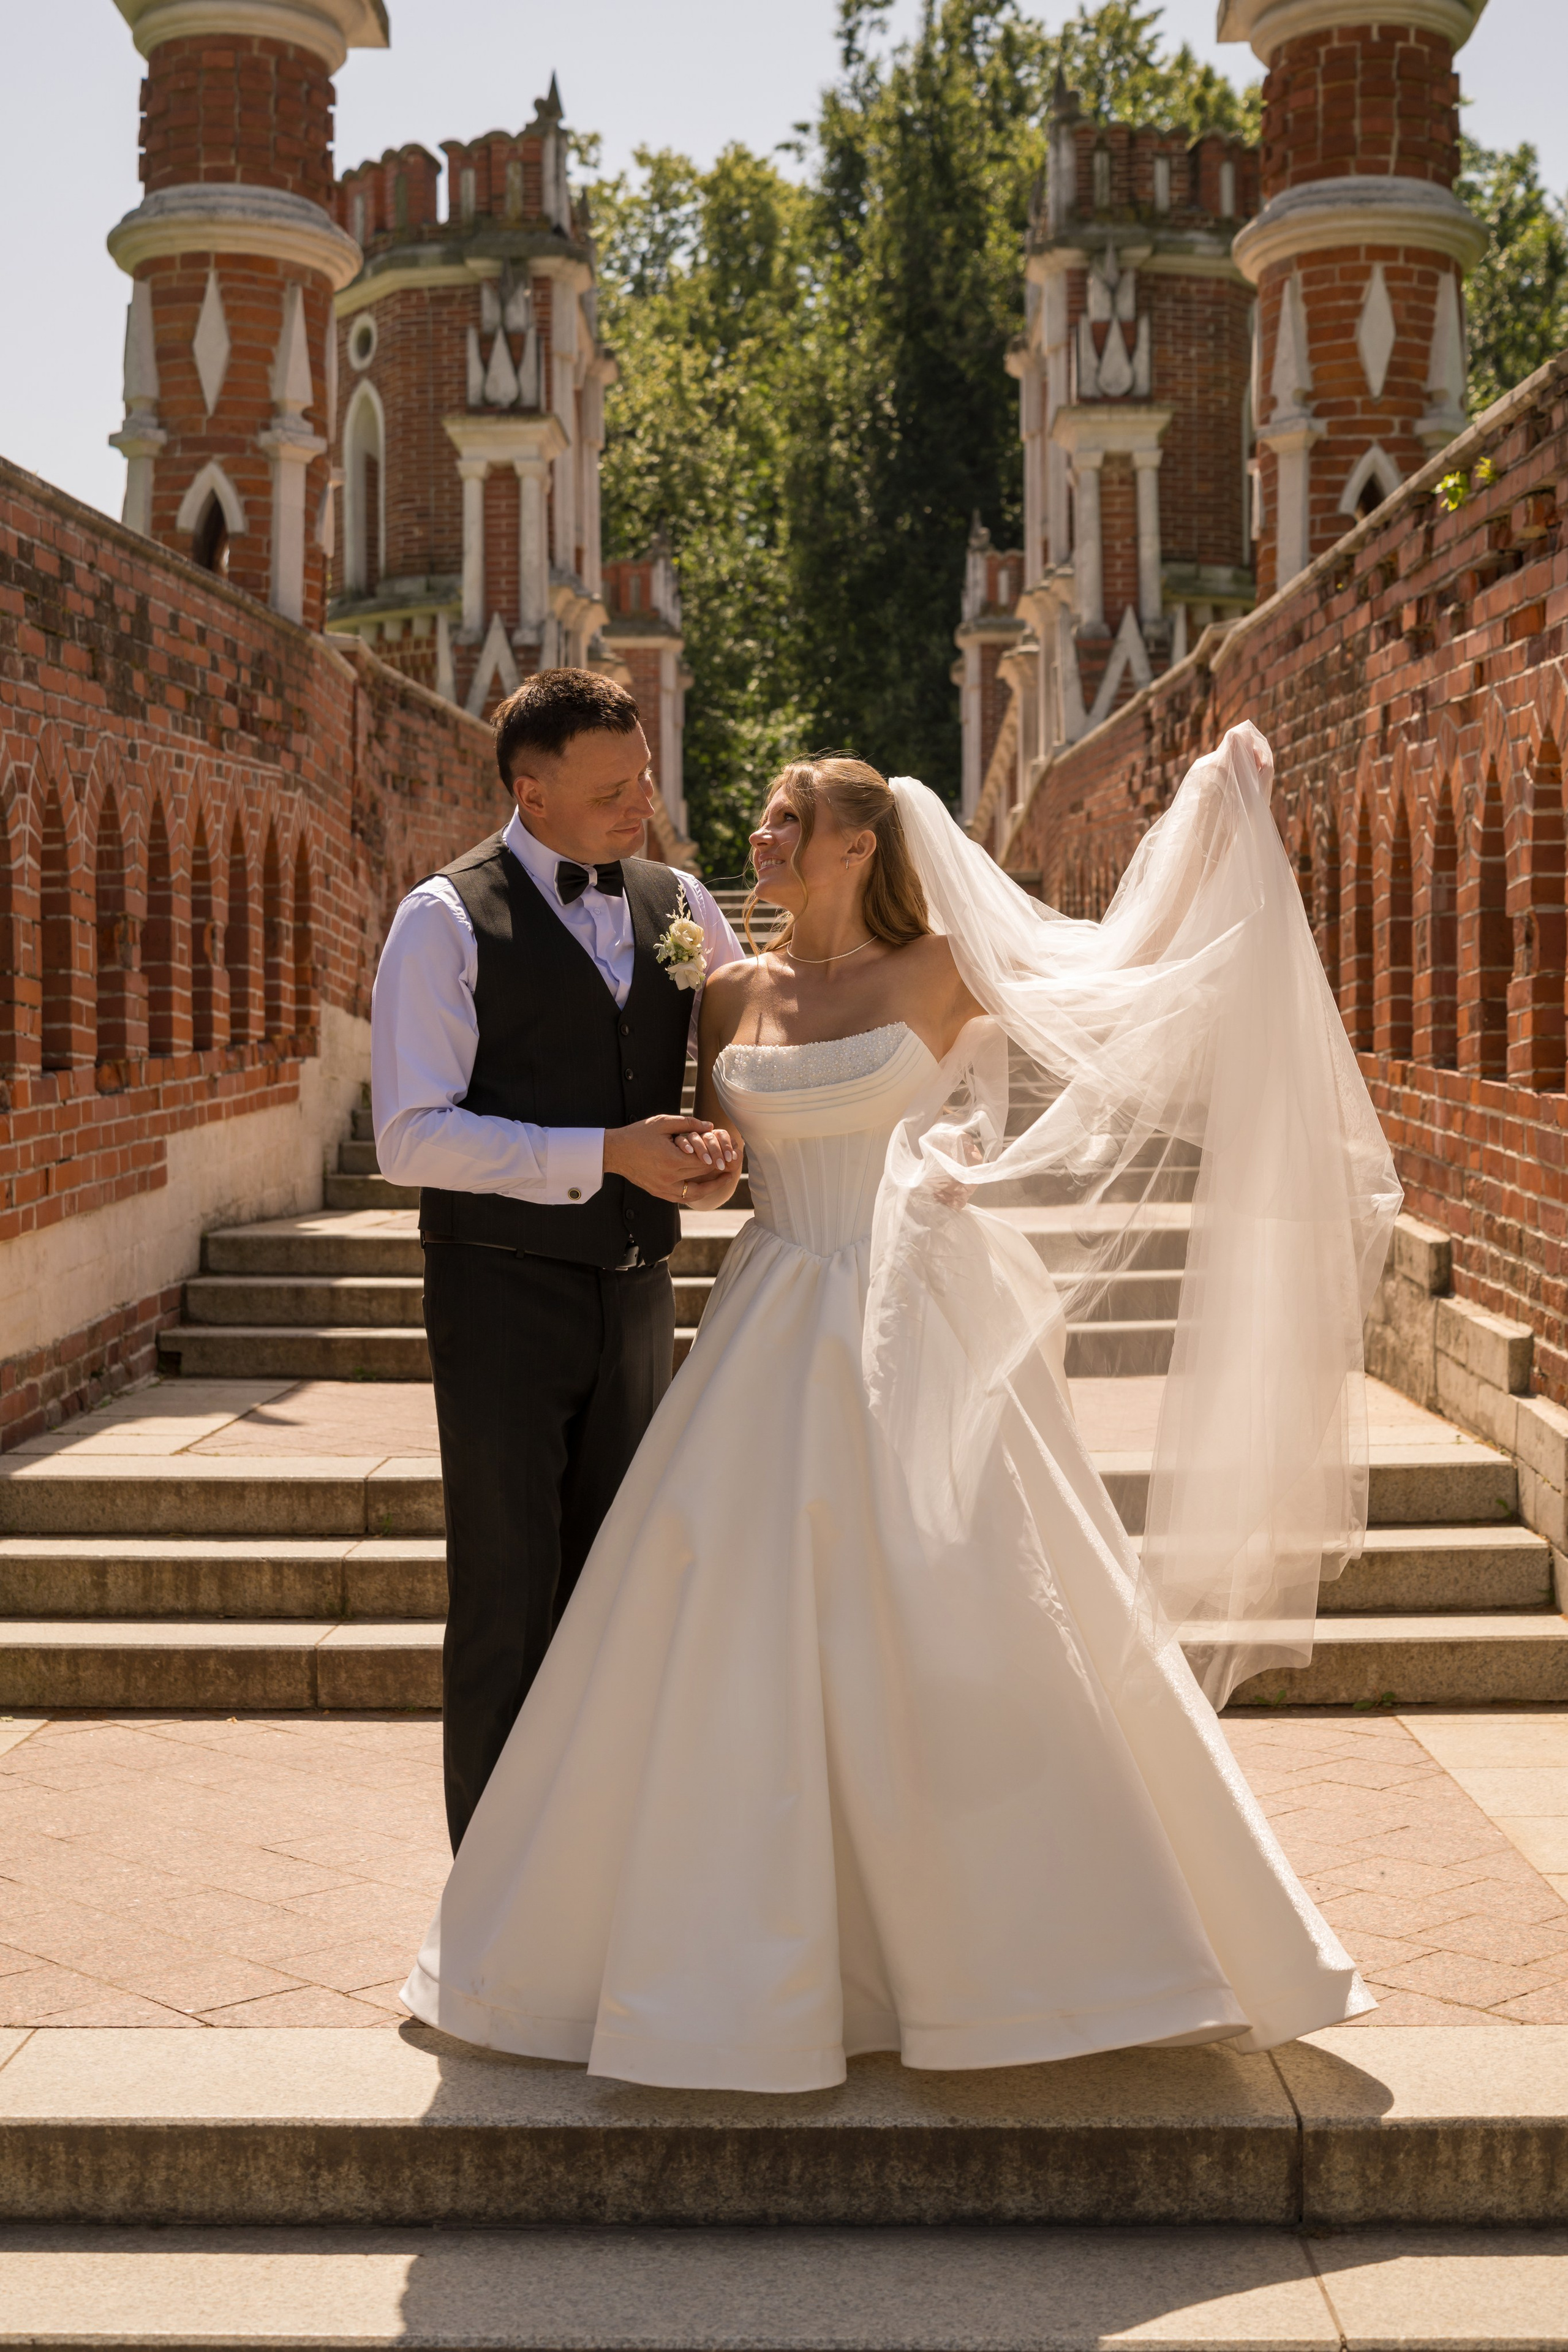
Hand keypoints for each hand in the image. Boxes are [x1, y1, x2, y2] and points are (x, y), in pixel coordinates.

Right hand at [603, 1115, 737, 1202]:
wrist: (615, 1151)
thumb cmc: (638, 1134)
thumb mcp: (663, 1122)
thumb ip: (688, 1123)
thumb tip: (710, 1125)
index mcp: (672, 1159)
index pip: (703, 1161)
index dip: (719, 1157)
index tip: (730, 1153)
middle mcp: (669, 1177)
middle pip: (701, 1175)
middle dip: (718, 1169)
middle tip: (733, 1164)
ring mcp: (663, 1188)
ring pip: (694, 1192)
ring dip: (711, 1187)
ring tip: (724, 1179)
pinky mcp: (658, 1192)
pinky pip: (681, 1198)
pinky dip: (694, 1193)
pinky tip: (703, 1187)